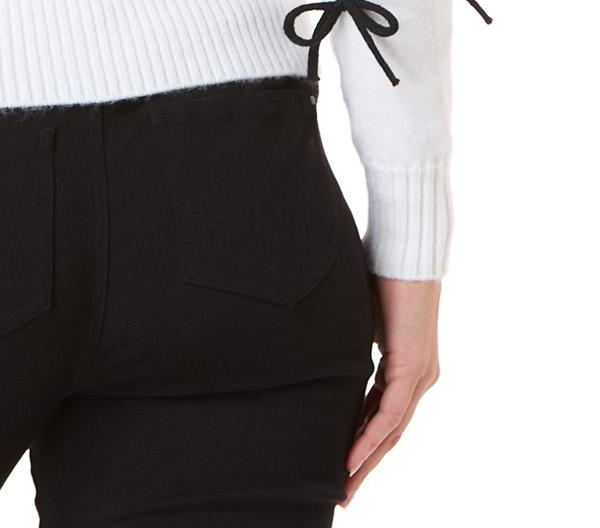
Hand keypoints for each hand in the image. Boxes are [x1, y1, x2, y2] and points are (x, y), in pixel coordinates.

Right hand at [340, 275, 440, 505]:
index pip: (381, 414)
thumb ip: (350, 343)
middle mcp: (419, 377)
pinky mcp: (413, 369)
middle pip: (389, 433)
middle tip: (344, 493)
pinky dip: (371, 439)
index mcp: (406, 366)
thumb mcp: (360, 318)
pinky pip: (391, 415)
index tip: (341, 464)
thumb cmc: (381, 271)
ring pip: (391, 431)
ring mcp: (419, 376)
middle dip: (364, 465)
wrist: (405, 249)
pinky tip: (353, 459)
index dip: (361, 441)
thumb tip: (323, 352)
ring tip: (345, 488)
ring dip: (366, 461)